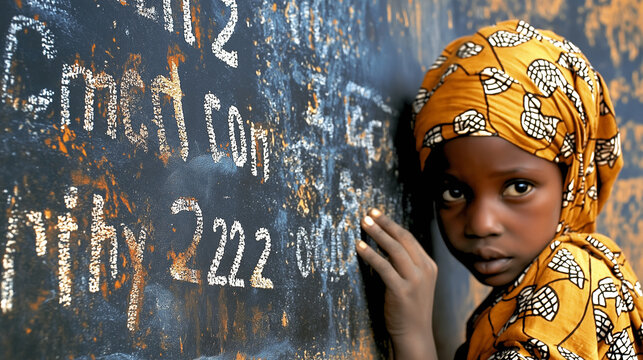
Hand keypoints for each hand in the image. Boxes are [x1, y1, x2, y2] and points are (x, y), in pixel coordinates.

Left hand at [356, 208, 437, 359]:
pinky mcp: (401, 291)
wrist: (415, 334)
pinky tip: (360, 246)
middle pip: (403, 239)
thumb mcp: (415, 282)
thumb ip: (406, 265)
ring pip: (394, 249)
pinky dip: (370, 254)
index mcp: (429, 266)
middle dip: (385, 224)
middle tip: (369, 213)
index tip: (378, 214)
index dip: (392, 225)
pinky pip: (384, 267)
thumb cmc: (410, 308)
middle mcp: (425, 270)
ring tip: (364, 223)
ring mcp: (415, 281)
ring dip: (377, 233)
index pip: (410, 238)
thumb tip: (385, 244)